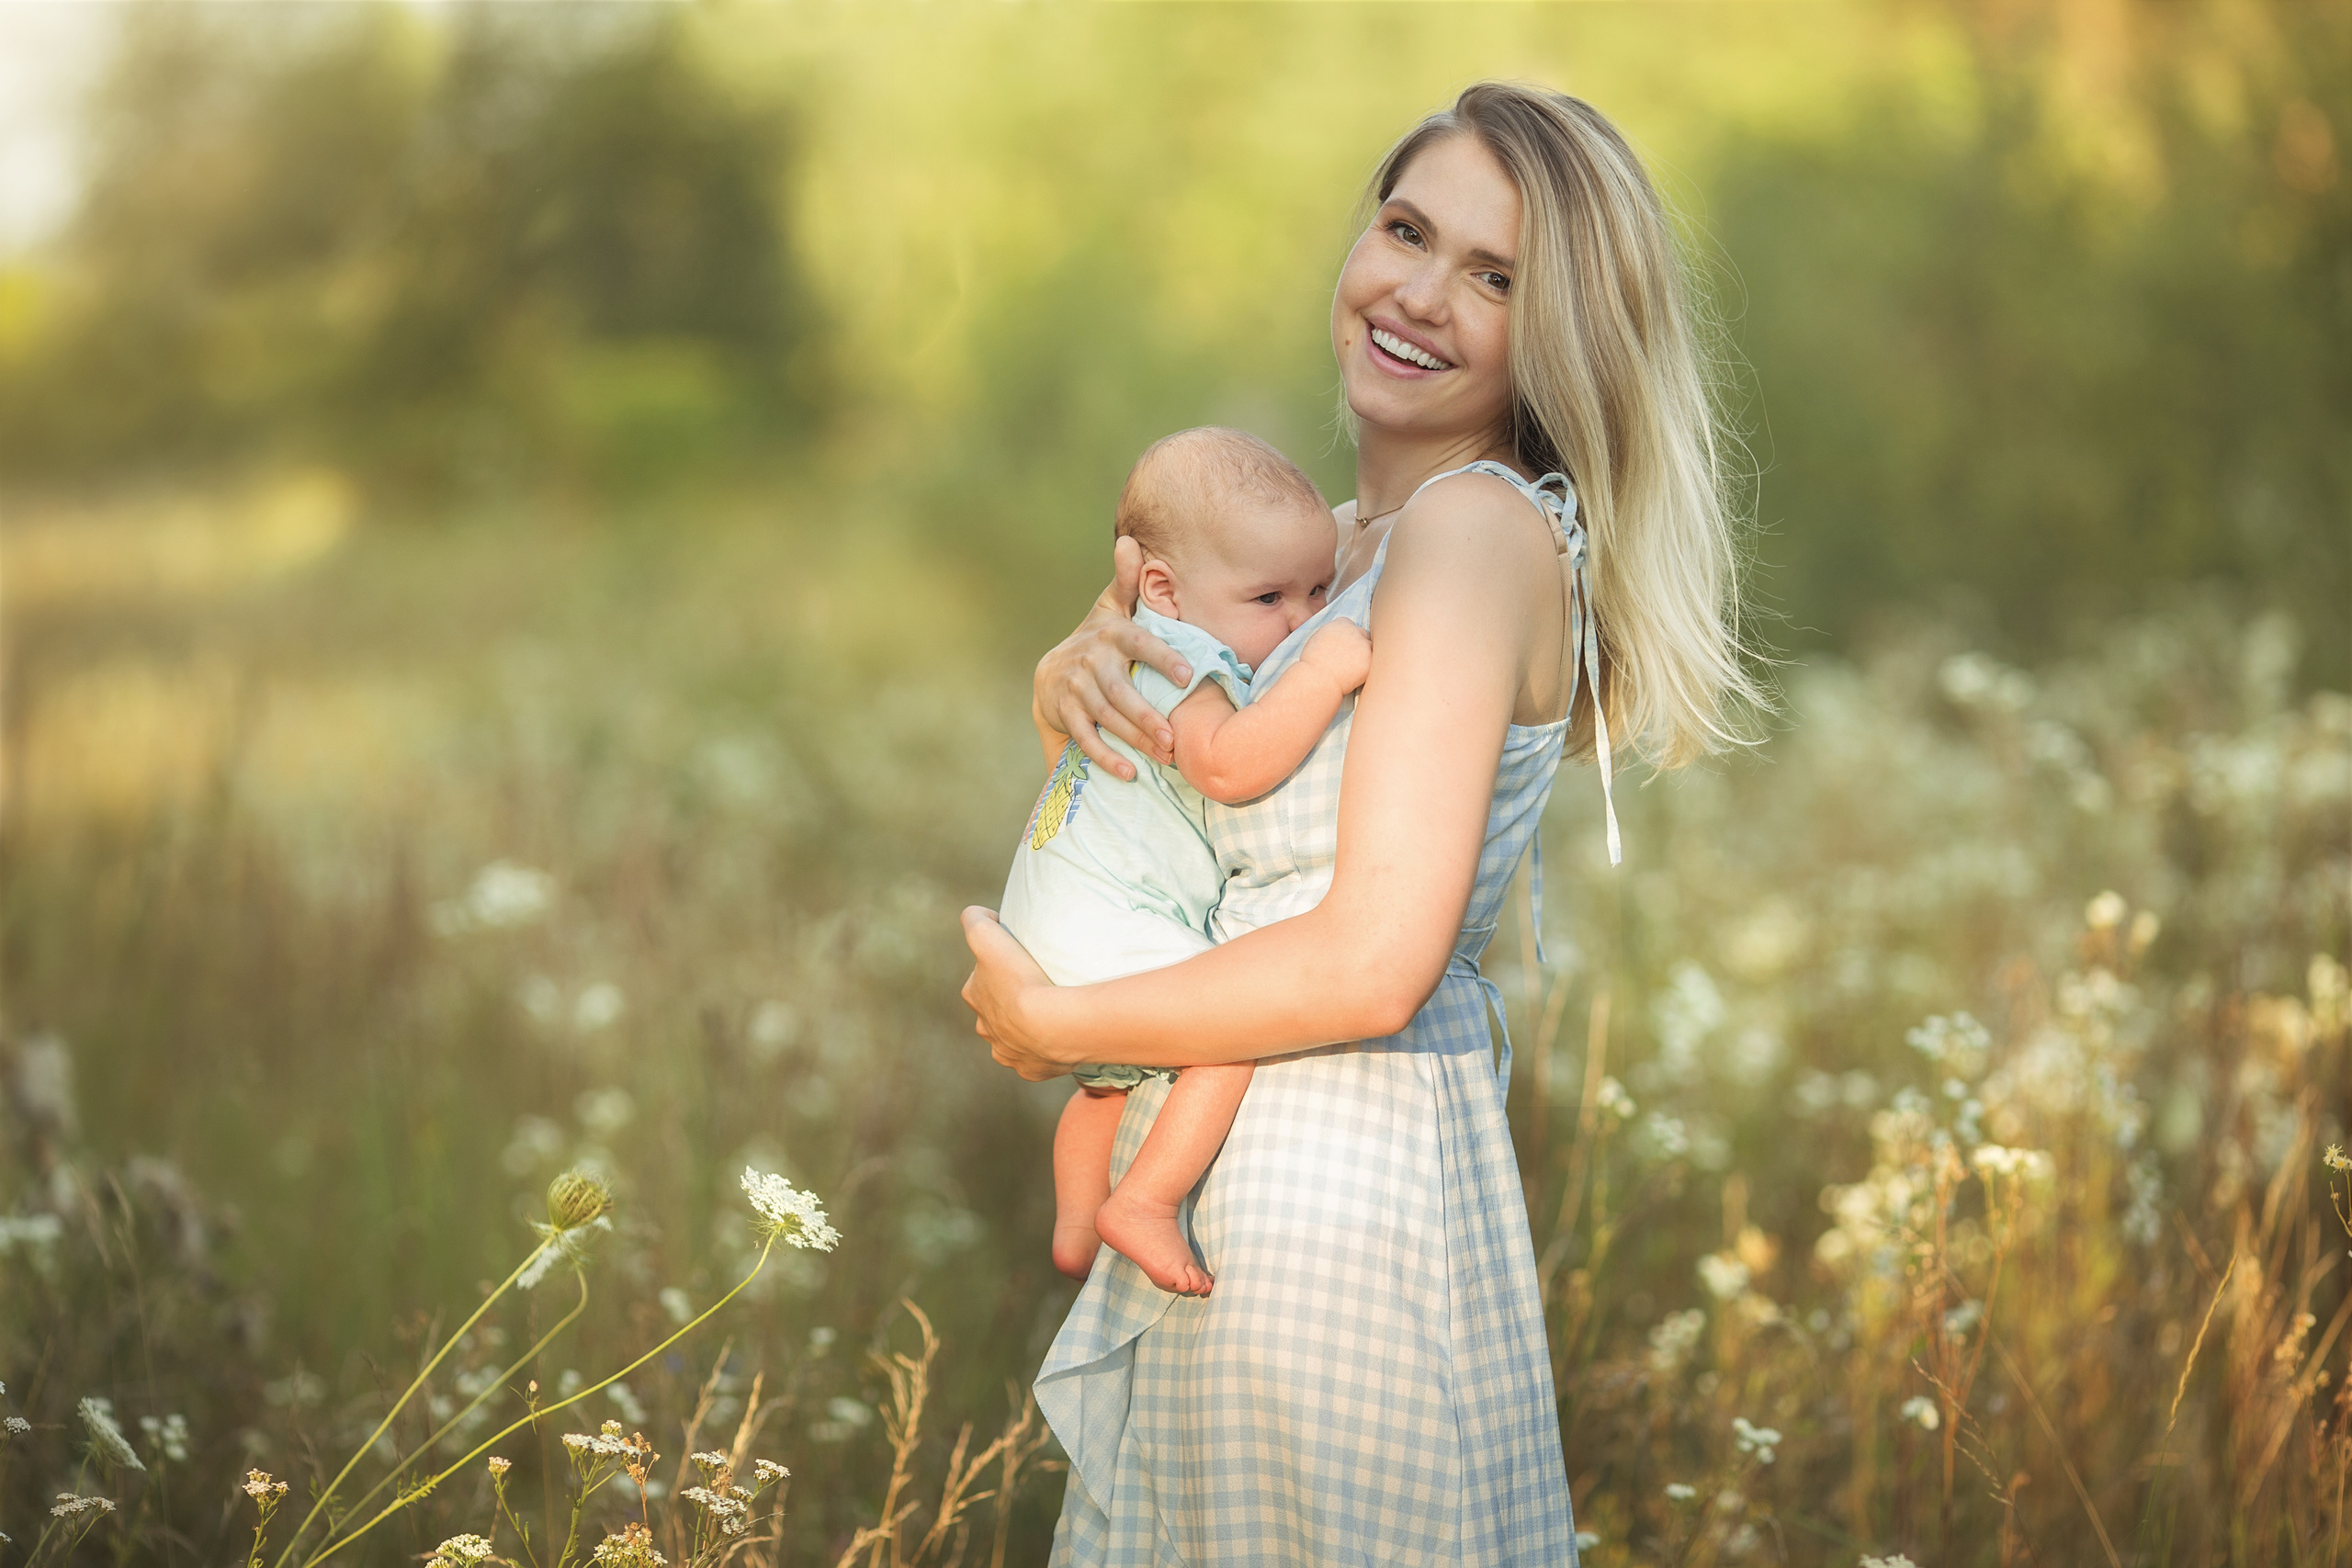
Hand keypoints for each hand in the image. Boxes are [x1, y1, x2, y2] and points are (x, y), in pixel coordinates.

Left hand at [960, 907, 1069, 1080]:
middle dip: (1011, 999)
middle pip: (996, 1009)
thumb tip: (980, 916)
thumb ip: (975, 919)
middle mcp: (986, 1029)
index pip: (982, 977)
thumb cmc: (1019, 979)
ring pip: (1014, 1036)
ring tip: (1051, 1012)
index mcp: (974, 997)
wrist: (1052, 1025)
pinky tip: (1058, 1036)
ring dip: (1026, 1026)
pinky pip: (1037, 1058)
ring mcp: (1008, 1053)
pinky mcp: (1031, 1070)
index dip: (999, 966)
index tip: (1021, 960)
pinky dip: (1045, 1048)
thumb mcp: (987, 936)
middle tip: (1038, 986)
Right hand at [1033, 536, 1191, 778]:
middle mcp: (1090, 659)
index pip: (1138, 642)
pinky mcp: (1064, 713)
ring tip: (1163, 755)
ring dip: (1133, 738)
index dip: (1160, 657)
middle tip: (1174, 737)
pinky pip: (1085, 738)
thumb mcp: (1111, 608)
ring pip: (1105, 716)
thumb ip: (1126, 581)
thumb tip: (1130, 540)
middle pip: (1119, 690)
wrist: (1051, 674)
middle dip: (1146, 715)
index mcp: (1110, 632)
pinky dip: (1107, 756)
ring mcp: (1074, 688)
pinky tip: (1130, 772)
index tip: (1187, 674)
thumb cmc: (1099, 640)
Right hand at [1298, 620, 1372, 693]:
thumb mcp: (1318, 641)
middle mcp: (1352, 631)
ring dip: (1364, 654)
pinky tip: (1357, 673)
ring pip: (1369, 646)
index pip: (1348, 623)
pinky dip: (1367, 666)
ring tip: (1354, 666)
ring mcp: (1362, 644)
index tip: (1343, 646)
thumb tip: (1340, 640)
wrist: (1318, 679)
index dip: (1346, 635)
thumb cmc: (1313, 665)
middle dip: (1357, 643)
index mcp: (1338, 624)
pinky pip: (1373, 660)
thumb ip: (1332, 636)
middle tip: (1350, 658)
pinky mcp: (1369, 658)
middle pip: (1361, 633)